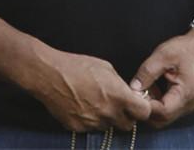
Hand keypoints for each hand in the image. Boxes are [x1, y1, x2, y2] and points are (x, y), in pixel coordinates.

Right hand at [28, 49, 151, 131]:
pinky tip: (82, 106)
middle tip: (117, 105)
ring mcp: (93, 123)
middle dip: (126, 116)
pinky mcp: (79, 128)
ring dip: (107, 119)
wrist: (49, 75)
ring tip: (95, 103)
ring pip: (109, 127)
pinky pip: (91, 128)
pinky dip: (90, 120)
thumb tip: (127, 93)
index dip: (143, 108)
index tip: (138, 104)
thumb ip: (120, 84)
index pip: (144, 113)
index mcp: (119, 96)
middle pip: (128, 125)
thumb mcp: (106, 68)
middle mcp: (108, 113)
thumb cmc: (77, 66)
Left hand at [131, 26, 193, 127]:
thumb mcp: (163, 55)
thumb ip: (147, 73)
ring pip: (163, 117)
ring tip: (144, 87)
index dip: (145, 107)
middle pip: (161, 119)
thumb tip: (133, 88)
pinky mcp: (183, 103)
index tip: (133, 95)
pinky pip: (167, 110)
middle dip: (145, 109)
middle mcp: (188, 105)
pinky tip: (151, 88)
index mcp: (186, 93)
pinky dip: (156, 103)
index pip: (162, 112)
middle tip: (135, 92)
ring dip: (150, 106)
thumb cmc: (186, 49)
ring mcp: (187, 106)